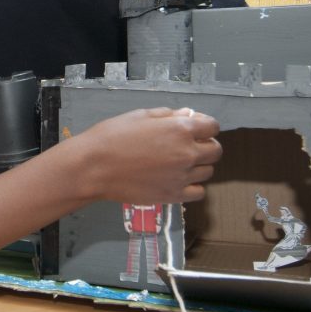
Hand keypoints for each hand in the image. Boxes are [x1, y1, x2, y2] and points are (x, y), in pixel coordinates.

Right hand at [78, 107, 220, 204]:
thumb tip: (188, 115)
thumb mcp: (141, 116)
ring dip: (199, 165)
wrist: (94, 167)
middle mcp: (187, 154)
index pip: (212, 126)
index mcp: (180, 129)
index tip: (195, 127)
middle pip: (215, 151)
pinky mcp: (173, 196)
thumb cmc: (113, 136)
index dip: (205, 125)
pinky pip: (198, 193)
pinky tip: (177, 180)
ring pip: (208, 172)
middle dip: (206, 144)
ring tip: (179, 163)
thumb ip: (169, 115)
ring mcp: (182, 177)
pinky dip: (192, 186)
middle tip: (189, 144)